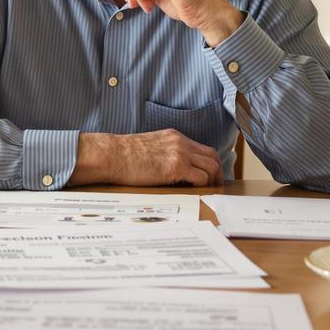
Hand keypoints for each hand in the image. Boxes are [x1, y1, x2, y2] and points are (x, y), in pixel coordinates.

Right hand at [70, 130, 222, 187]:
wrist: (111, 155)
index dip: (210, 164)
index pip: (203, 149)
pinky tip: (194, 192)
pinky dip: (202, 186)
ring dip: (212, 181)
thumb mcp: (149, 148)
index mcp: (174, 137)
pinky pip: (201, 177)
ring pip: (211, 167)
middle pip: (213, 156)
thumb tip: (170, 171)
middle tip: (214, 187)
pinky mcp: (175, 167)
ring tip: (206, 192)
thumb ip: (163, 153)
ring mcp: (179, 153)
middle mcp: (181, 142)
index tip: (210, 176)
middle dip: (218, 173)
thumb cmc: (122, 155)